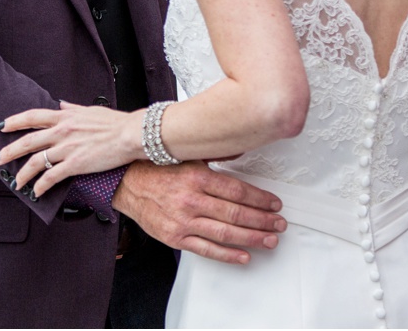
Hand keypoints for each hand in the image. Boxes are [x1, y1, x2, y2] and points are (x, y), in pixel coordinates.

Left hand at [0, 101, 141, 195]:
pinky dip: (41, 186)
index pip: (33, 117)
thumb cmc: (115, 123)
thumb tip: (62, 103)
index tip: (2, 126)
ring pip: (36, 161)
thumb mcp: (91, 110)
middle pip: (28, 141)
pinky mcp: (75, 164)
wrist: (130, 134)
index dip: (15, 121)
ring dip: (23, 174)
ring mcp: (67, 148)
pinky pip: (51, 177)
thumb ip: (73, 108)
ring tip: (16, 182)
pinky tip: (37, 192)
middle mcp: (62, 132)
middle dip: (9, 151)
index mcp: (66, 117)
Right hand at [114, 160, 285, 264]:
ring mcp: (183, 221)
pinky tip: (244, 256)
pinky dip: (227, 255)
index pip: (238, 191)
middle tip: (279, 224)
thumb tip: (245, 151)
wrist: (128, 184)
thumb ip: (218, 158)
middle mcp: (191, 200)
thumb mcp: (190, 156)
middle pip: (236, 213)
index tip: (275, 204)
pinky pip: (206, 249)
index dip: (261, 199)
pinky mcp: (175, 238)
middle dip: (262, 220)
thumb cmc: (160, 169)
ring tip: (270, 240)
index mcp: (198, 177)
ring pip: (225, 233)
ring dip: (252, 238)